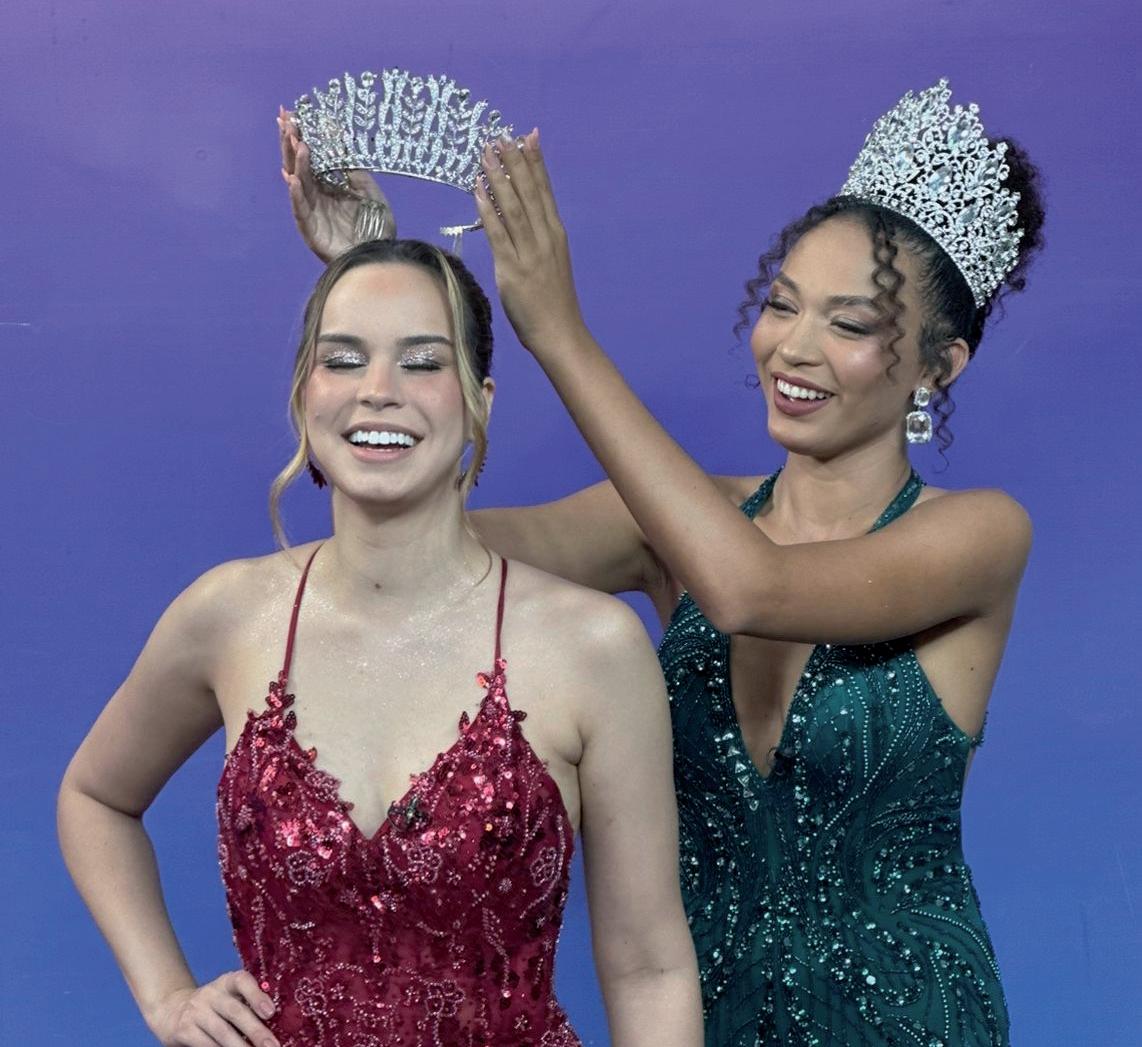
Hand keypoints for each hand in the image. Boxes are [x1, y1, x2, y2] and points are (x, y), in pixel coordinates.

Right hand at [147, 970, 278, 1046]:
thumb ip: (246, 1005)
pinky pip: (206, 1044)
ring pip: (221, 1032)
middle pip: (235, 1011)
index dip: (257, 995)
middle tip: (271, 1045)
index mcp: (227, 982)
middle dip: (255, 1030)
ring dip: (240, 1046)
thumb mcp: (227, 997)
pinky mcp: (184, 1030)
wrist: (172, 1010)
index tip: (271, 1012)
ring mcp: (196, 1011)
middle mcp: (211, 994)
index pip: (242, 981)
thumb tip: (274, 1025)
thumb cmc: (212, 1006)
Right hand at [278, 107, 395, 263]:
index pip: (308, 155)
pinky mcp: (310, 230)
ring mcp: (311, 212)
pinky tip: (293, 179)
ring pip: (297, 182)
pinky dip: (296, 195)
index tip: (293, 113)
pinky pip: (300, 210)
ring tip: (297, 143)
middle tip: (286, 119)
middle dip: (290, 142)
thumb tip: (339, 138)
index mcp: (327, 185)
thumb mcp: (369, 191)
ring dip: (295, 162)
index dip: (299, 135)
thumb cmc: (376, 227)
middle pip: (297, 164)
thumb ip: (353, 168)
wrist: (380, 257)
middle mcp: (315, 196)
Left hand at [474, 130, 588, 356]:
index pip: (544, 190)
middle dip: (515, 161)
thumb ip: (536, 240)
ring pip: (513, 206)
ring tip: (487, 153)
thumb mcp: (550, 263)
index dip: (536, 162)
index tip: (528, 136)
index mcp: (556, 234)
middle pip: (529, 191)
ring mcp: (530, 252)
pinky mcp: (513, 269)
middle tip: (502, 135)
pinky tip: (479, 189)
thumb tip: (516, 219)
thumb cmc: (552, 302)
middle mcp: (545, 238)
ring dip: (499, 177)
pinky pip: (498, 233)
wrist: (560, 332)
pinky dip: (488, 208)